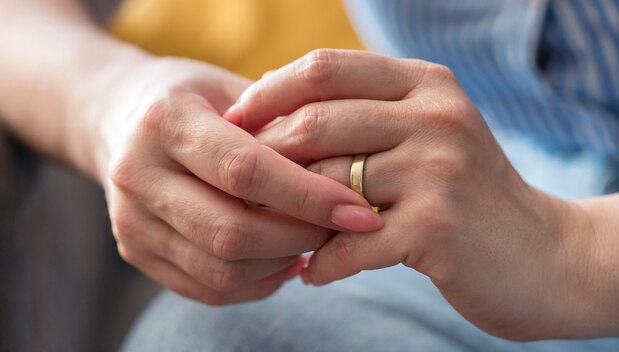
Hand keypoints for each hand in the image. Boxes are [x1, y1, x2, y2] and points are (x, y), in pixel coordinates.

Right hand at [84, 56, 382, 304]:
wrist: (118, 116)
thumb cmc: (192, 97)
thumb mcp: (231, 86)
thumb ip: (281, 120)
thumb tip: (345, 168)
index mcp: (166, 121)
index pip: (245, 170)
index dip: (309, 196)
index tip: (360, 210)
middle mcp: (138, 174)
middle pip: (231, 232)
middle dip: (300, 237)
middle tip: (342, 229)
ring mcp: (131, 219)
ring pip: (221, 269)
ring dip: (281, 263)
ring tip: (316, 242)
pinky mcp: (134, 251)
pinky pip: (207, 287)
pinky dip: (257, 282)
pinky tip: (283, 260)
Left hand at [225, 49, 604, 337]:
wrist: (545, 255)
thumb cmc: (467, 196)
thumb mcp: (427, 137)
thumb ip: (365, 116)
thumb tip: (271, 108)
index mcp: (425, 84)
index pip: (324, 69)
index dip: (268, 93)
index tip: (234, 124)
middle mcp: (434, 116)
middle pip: (315, 123)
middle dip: (265, 159)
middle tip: (240, 191)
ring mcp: (438, 169)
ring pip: (326, 183)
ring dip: (287, 217)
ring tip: (271, 235)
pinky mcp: (438, 225)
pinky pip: (350, 243)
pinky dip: (322, 264)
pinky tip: (312, 274)